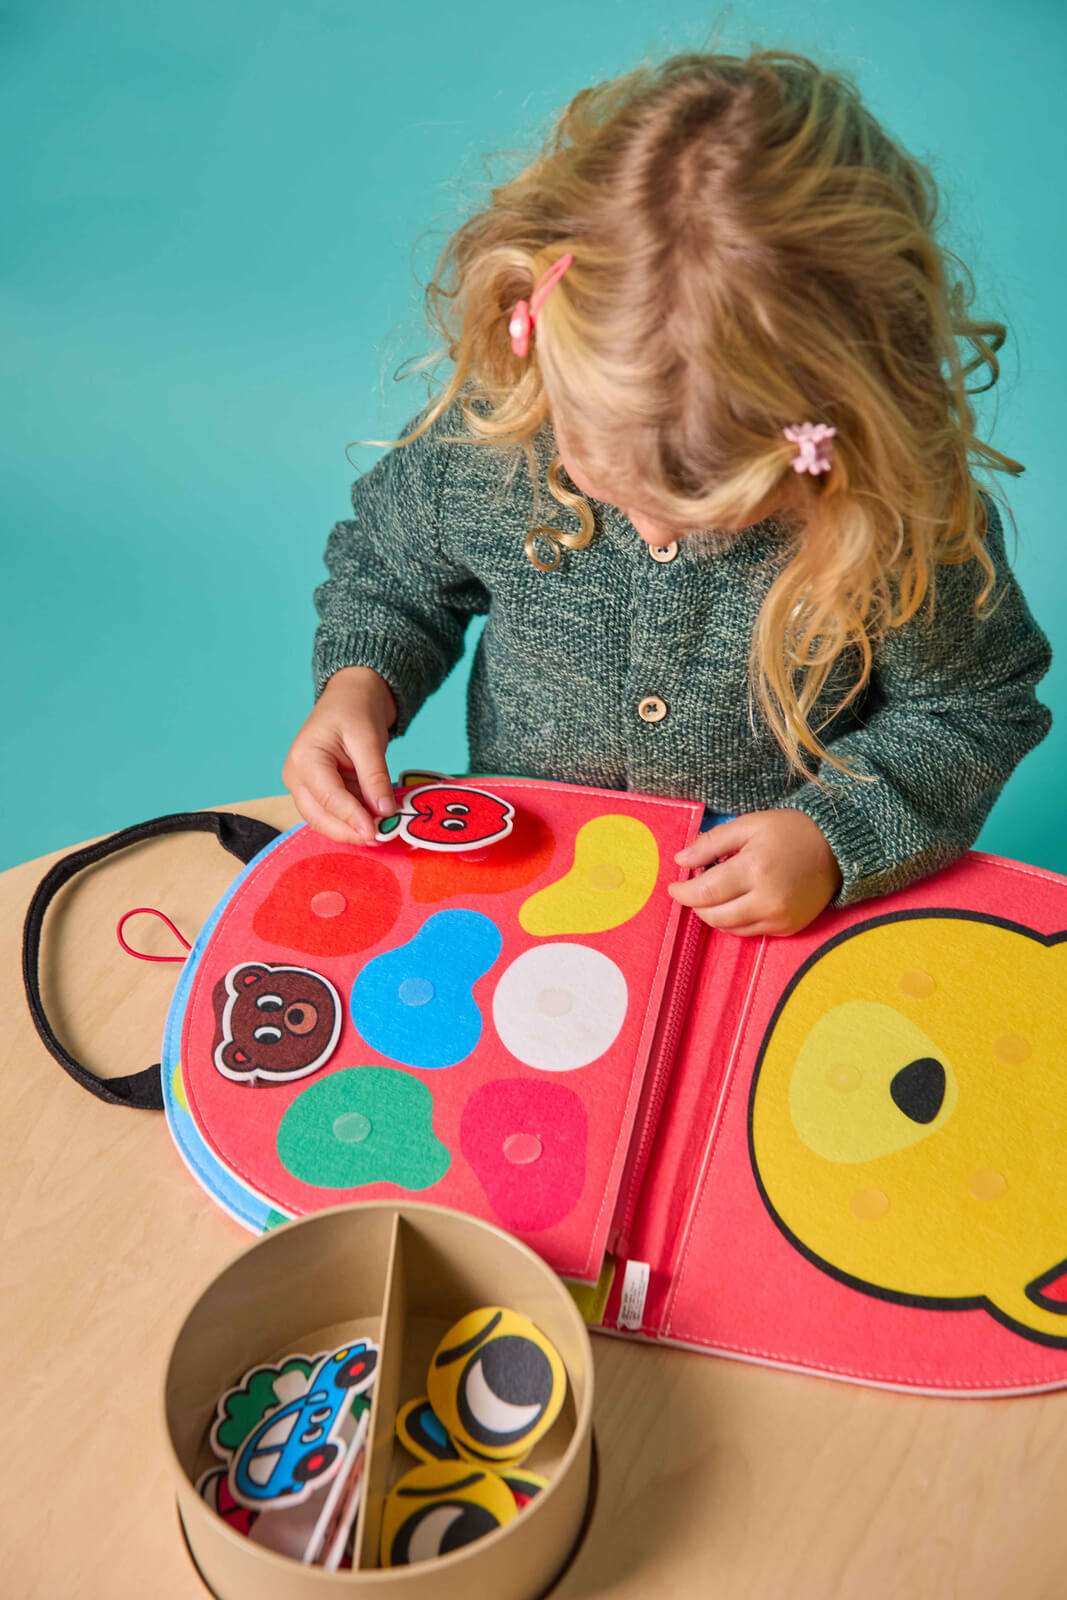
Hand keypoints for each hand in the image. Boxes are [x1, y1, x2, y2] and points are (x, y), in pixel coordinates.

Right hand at [283, 666, 398, 845]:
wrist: (350, 696)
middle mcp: (298, 776)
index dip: (352, 818)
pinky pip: (335, 813)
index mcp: (304, 758)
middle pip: (320, 817)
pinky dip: (355, 820)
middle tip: (381, 838)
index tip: (376, 833)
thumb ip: (375, 776)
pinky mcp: (320, 791)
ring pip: (326, 820)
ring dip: (352, 829)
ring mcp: (306, 786)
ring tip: (382, 832)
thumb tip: (384, 812)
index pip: (328, 798)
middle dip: (350, 831)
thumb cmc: (355, 708)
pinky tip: (376, 822)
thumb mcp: (368, 738)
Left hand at [668, 810, 842, 936]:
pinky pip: (749, 932)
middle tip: (692, 888)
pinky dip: (735, 920)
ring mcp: (779, 918)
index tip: (673, 886)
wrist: (837, 849)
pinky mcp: (788, 928)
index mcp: (755, 869)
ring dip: (713, 914)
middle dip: (696, 905)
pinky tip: (737, 901)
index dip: (683, 892)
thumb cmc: (790, 831)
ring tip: (715, 893)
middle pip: (714, 916)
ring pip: (730, 928)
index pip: (706, 891)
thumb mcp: (748, 825)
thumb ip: (711, 843)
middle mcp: (767, 899)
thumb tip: (680, 860)